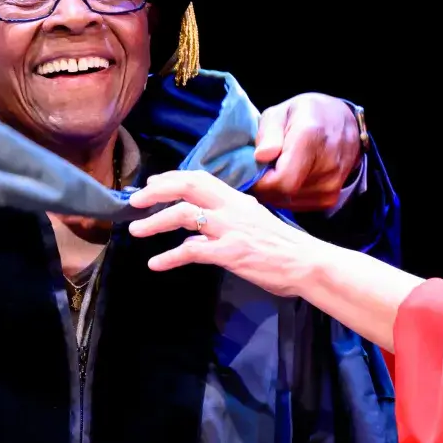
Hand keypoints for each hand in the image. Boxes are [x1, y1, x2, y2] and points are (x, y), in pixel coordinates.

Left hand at [127, 169, 323, 296]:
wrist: (307, 264)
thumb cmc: (283, 248)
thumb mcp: (253, 225)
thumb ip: (223, 226)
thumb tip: (194, 237)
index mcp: (237, 199)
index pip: (200, 178)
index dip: (172, 178)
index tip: (152, 183)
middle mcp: (232, 208)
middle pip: (188, 186)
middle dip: (156, 190)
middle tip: (134, 201)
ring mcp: (230, 229)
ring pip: (184, 215)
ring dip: (155, 221)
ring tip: (135, 230)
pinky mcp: (231, 253)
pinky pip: (192, 252)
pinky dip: (169, 257)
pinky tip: (155, 264)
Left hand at [249, 93, 361, 211]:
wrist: (342, 122)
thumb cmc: (306, 114)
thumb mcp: (281, 112)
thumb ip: (269, 133)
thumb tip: (261, 157)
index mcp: (310, 138)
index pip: (282, 180)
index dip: (259, 182)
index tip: (250, 171)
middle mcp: (327, 165)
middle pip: (282, 194)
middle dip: (264, 186)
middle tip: (260, 169)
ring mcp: (332, 185)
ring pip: (288, 203)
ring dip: (275, 191)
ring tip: (276, 170)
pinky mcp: (331, 198)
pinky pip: (298, 206)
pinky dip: (287, 196)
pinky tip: (289, 178)